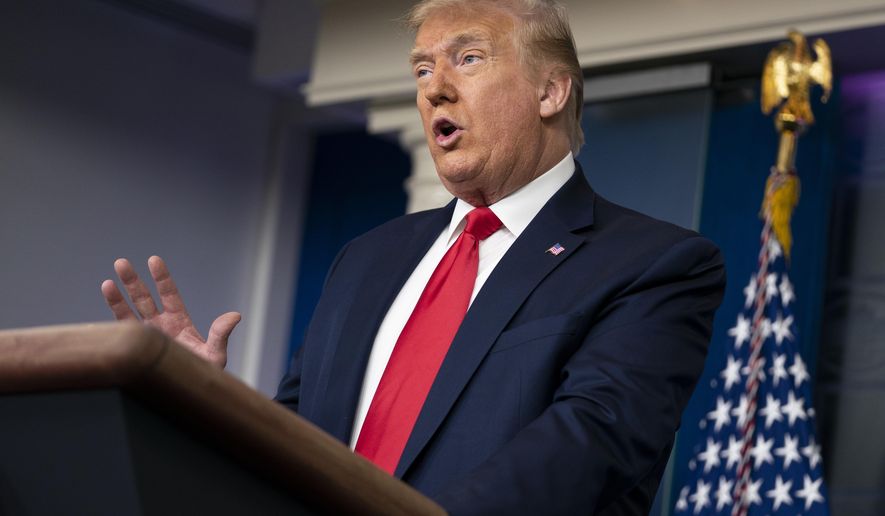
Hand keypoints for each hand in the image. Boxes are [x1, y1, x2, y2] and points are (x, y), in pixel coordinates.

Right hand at [100, 256, 239, 367]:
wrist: (189, 397)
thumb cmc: (204, 376)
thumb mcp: (215, 354)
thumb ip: (221, 334)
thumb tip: (235, 315)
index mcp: (179, 322)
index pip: (169, 295)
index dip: (161, 278)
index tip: (154, 260)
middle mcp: (160, 326)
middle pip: (145, 299)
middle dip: (133, 282)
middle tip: (121, 262)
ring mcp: (146, 338)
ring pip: (129, 313)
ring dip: (118, 298)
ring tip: (108, 280)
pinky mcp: (136, 351)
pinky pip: (122, 333)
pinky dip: (113, 321)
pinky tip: (105, 314)